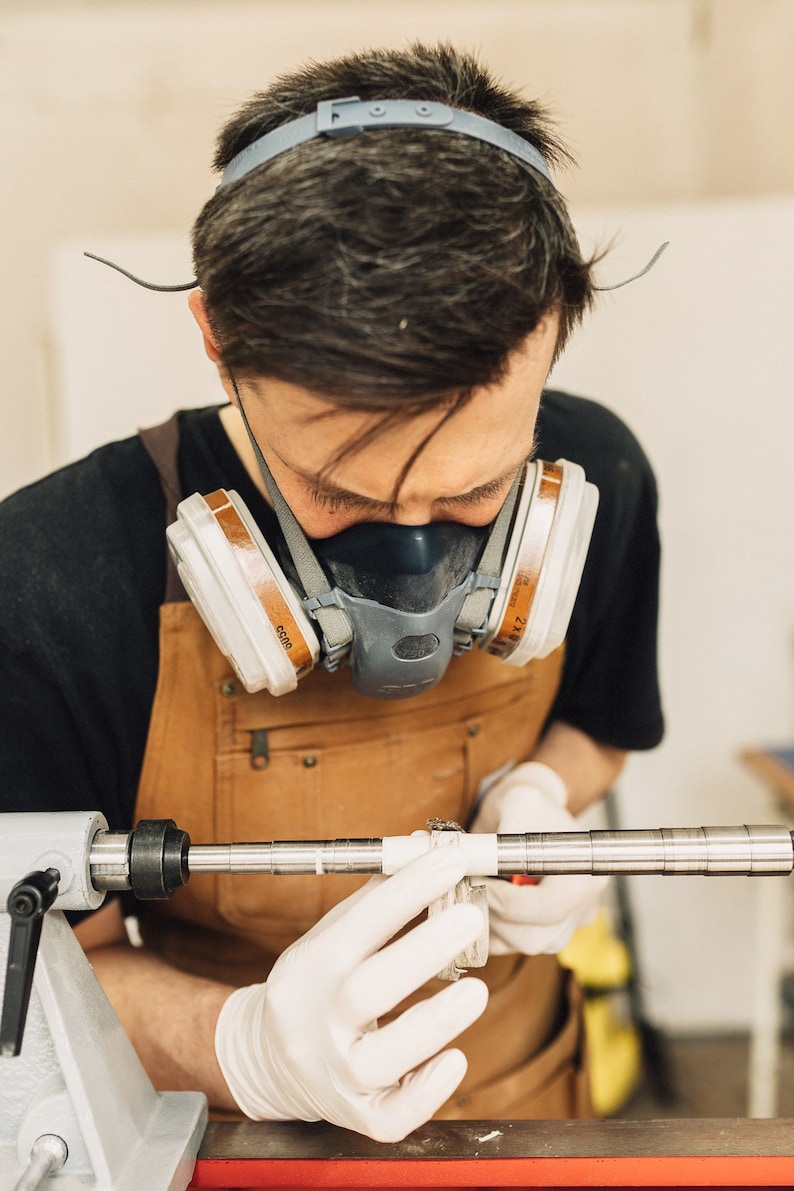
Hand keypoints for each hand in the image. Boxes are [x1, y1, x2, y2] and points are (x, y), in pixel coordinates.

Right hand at [214, 846, 487, 1140]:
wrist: (267, 1061)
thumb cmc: (317, 987)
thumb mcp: (331, 938)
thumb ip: (379, 900)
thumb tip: (427, 851)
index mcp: (311, 967)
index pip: (359, 925)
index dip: (407, 891)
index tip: (451, 860)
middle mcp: (318, 1022)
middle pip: (365, 990)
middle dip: (421, 952)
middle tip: (470, 917)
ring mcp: (336, 1074)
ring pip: (380, 1058)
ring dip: (432, 1023)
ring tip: (477, 990)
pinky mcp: (359, 1115)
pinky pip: (391, 1117)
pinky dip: (426, 1092)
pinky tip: (456, 1060)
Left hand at [470, 761, 607, 954]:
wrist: (528, 815)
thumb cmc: (527, 806)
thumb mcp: (519, 803)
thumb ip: (506, 832)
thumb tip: (478, 861)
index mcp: (585, 874)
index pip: (549, 907)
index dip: (507, 901)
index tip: (478, 880)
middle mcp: (582, 908)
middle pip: (535, 936)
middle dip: (493, 914)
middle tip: (467, 887)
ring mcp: (564, 926)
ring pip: (519, 946)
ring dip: (487, 923)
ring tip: (468, 891)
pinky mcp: (541, 935)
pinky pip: (510, 949)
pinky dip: (486, 932)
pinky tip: (472, 903)